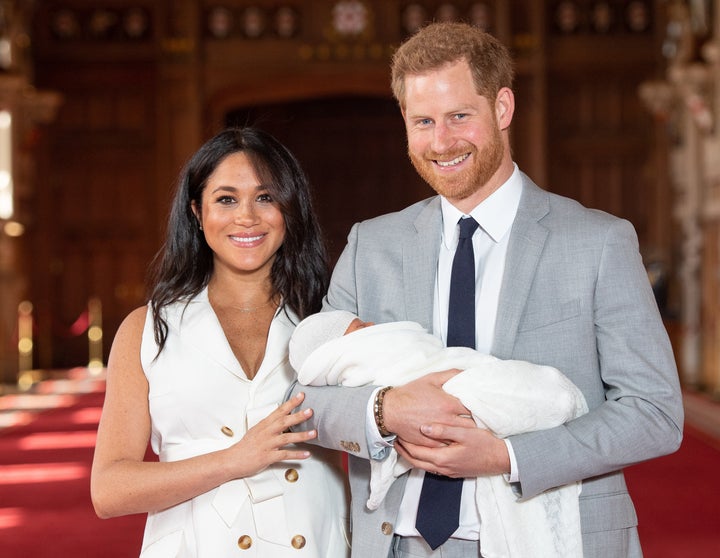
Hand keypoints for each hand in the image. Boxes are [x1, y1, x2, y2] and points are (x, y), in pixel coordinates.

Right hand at [226, 392, 316, 478]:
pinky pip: (284, 455)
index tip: (301, 396)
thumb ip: (269, 424)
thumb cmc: (245, 446)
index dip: (291, 403)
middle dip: (298, 416)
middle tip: (310, 411)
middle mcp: (266, 433)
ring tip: (313, 433)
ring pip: (286, 438)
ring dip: (301, 436)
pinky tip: (306, 454)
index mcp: (264, 425)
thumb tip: (281, 418)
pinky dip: (296, 454)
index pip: (279, 411)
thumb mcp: (256, 430)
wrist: (233, 460)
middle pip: (283, 422)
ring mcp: (267, 445)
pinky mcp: (268, 456)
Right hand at [383, 369, 473, 446]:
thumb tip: (466, 373)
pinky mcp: (431, 443)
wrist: (390, 410)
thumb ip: (451, 374)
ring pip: (461, 437)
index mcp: (449, 404)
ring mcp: (439, 434)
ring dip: (466, 434)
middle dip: (476, 423)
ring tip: (470, 431)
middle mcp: (446, 420)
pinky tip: (455, 439)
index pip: (474, 409)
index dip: (479, 408)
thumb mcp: (431, 379)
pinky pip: (448, 446)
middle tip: (479, 420)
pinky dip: (453, 443)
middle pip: (471, 425)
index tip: (481, 407)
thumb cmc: (410, 393)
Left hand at [395, 423, 510, 477]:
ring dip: (411, 456)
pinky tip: (422, 450)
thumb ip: (444, 430)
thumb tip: (423, 428)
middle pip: (415, 461)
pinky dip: (422, 459)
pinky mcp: (453, 471)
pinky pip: (431, 467)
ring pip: (422, 466)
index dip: (404, 443)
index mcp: (443, 458)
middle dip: (403, 451)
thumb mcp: (465, 433)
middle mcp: (442, 468)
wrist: (500, 460)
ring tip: (404, 444)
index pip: (416, 452)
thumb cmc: (484, 444)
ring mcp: (447, 471)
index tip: (396, 432)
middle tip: (395, 439)